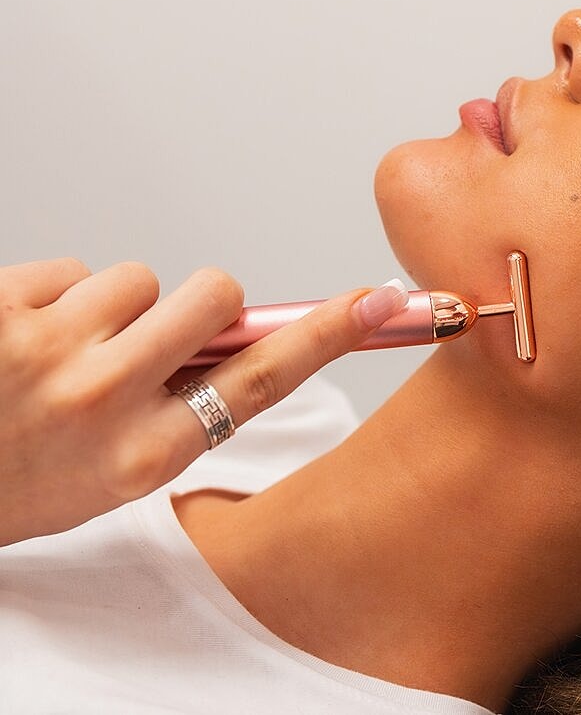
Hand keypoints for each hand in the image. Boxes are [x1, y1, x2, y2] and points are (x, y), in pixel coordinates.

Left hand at [0, 257, 405, 546]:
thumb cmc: (13, 480)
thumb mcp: (108, 476)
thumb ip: (178, 411)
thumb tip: (236, 336)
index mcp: (140, 456)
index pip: (261, 381)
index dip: (326, 333)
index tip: (377, 301)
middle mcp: (101, 401)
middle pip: (214, 295)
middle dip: (198, 302)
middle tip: (155, 331)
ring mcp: (48, 349)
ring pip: (138, 277)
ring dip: (111, 307)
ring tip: (61, 352)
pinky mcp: (3, 305)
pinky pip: (70, 268)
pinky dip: (53, 296)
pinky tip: (21, 339)